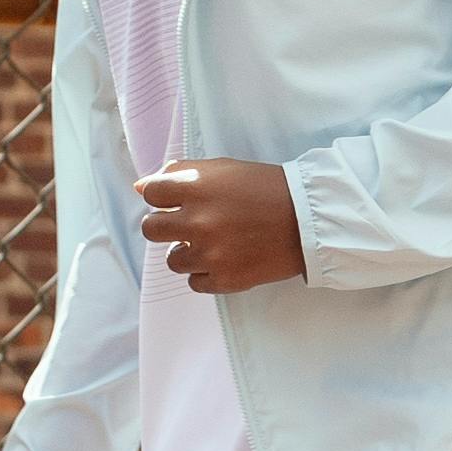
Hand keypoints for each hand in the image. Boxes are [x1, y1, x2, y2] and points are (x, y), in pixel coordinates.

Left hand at [136, 156, 301, 292]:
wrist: (309, 220)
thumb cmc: (268, 188)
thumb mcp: (225, 168)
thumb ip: (181, 173)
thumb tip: (142, 187)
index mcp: (196, 187)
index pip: (150, 193)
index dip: (161, 197)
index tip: (176, 201)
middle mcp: (198, 221)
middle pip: (150, 229)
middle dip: (164, 226)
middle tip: (187, 225)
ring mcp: (210, 254)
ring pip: (172, 260)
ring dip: (187, 252)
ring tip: (212, 244)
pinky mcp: (224, 279)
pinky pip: (194, 282)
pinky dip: (206, 273)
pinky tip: (224, 260)